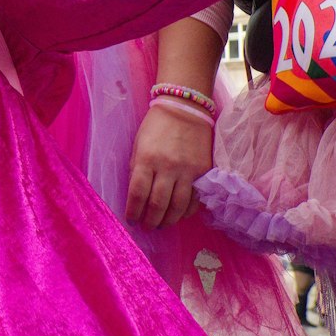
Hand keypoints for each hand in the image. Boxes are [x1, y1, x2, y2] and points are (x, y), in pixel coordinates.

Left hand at [126, 105, 211, 229]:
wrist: (185, 108)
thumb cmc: (156, 126)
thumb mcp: (138, 144)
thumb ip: (136, 169)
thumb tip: (137, 196)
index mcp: (147, 159)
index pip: (138, 193)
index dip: (133, 211)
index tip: (131, 220)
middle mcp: (167, 167)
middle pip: (158, 204)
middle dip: (150, 221)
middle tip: (147, 227)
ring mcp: (188, 170)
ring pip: (178, 206)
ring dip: (168, 221)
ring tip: (161, 225)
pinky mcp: (203, 171)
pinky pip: (195, 199)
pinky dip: (186, 212)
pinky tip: (179, 215)